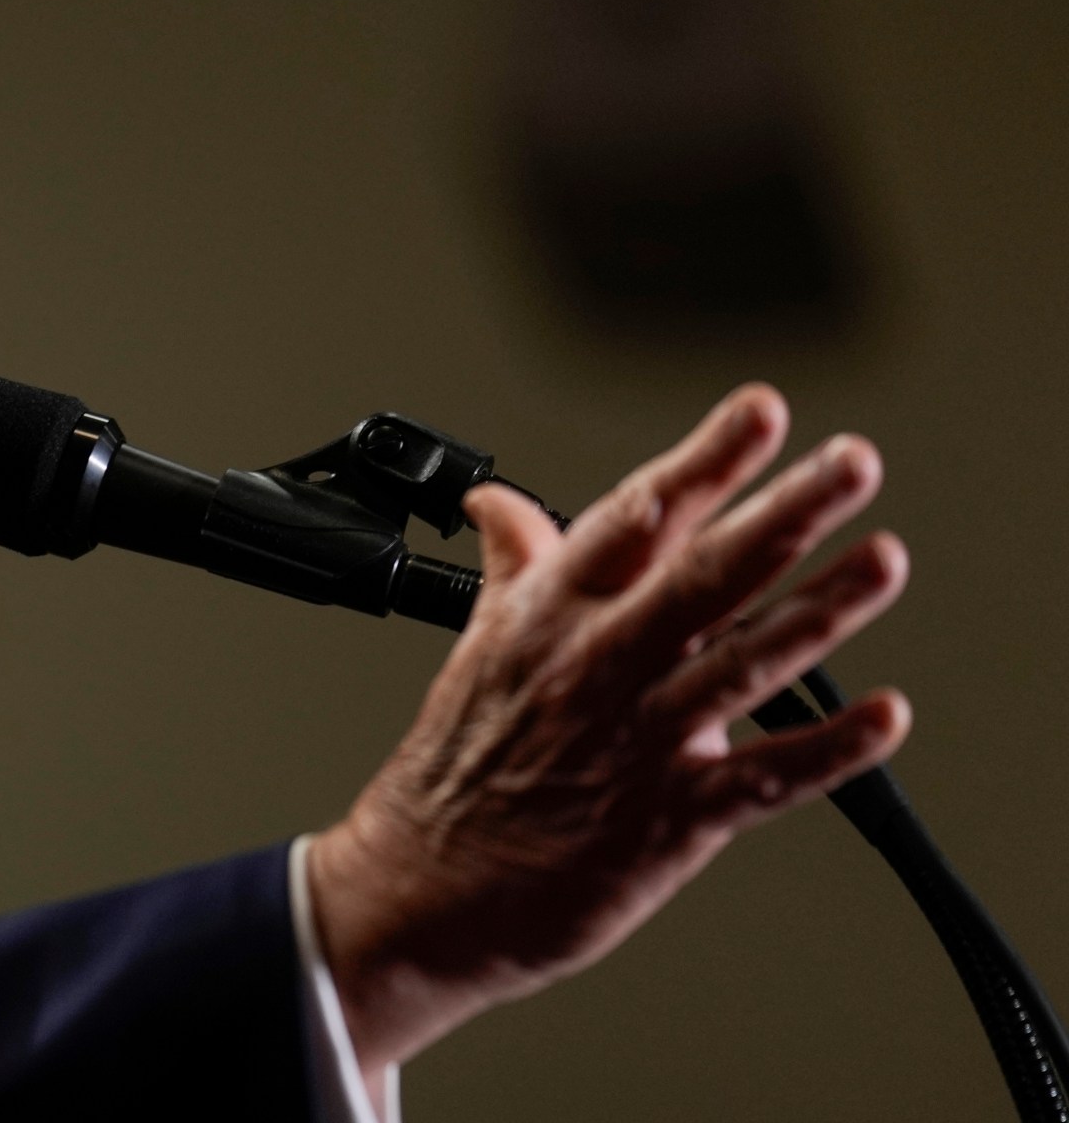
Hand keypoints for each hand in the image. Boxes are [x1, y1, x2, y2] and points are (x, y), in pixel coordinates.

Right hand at [307, 384, 911, 1074]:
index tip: (761, 411)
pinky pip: (760, 779)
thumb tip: (497, 503)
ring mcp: (632, 743)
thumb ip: (512, 567)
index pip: (635, 519)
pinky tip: (883, 717)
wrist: (417, 890)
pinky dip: (826, 749)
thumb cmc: (451, 774)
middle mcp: (594, 669)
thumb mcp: (473, 650)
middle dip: (785, 514)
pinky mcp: (663, 821)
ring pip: (742, 664)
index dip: (704, 462)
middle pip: (703, 577)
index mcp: (548, 619)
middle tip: (852, 465)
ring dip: (820, 612)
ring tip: (882, 562)